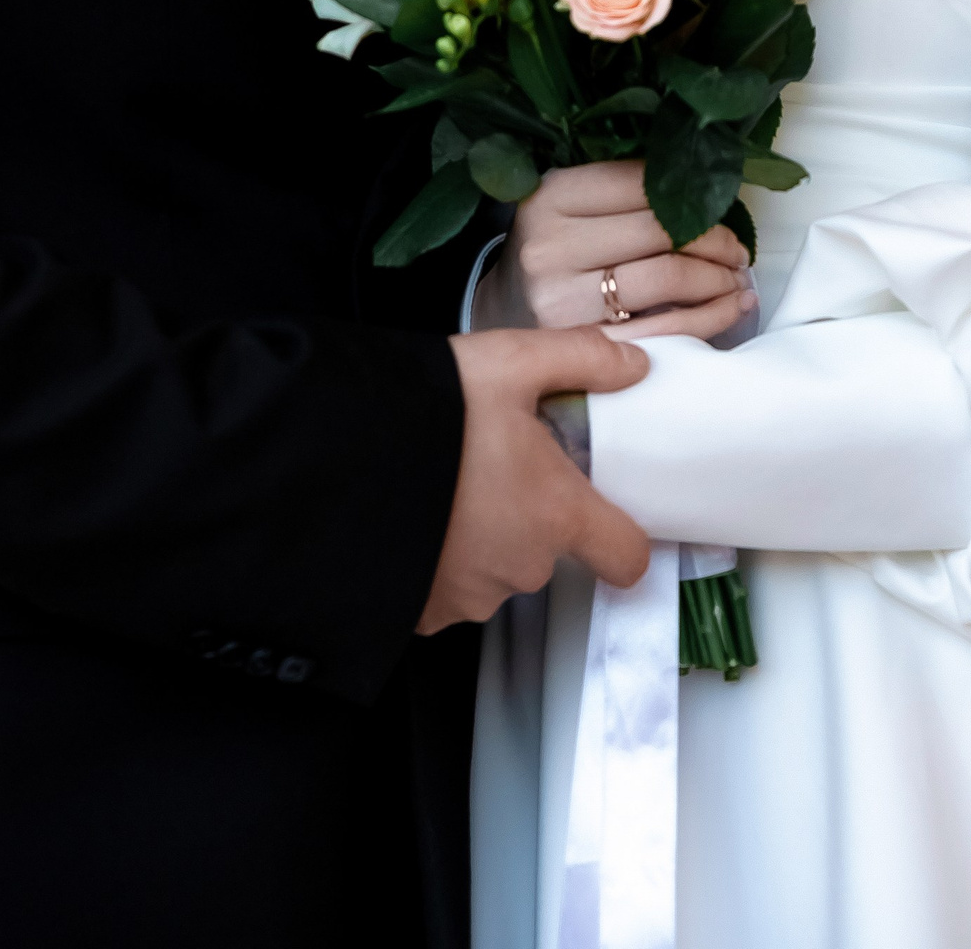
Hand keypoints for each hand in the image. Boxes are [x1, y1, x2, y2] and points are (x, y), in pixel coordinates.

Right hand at [418, 327, 651, 632]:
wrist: (335, 454)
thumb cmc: (431, 408)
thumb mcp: (511, 361)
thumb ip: (583, 359)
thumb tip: (636, 364)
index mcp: (556, 512)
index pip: (626, 557)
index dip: (623, 538)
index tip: (605, 513)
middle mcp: (522, 566)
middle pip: (550, 551)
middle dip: (530, 513)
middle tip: (495, 463)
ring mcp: (471, 596)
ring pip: (498, 569)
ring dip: (483, 536)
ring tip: (448, 483)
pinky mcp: (425, 612)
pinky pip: (449, 589)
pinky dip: (440, 559)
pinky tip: (417, 516)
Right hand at [480, 160, 752, 341]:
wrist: (506, 314)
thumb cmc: (553, 252)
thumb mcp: (569, 207)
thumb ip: (622, 192)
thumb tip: (707, 189)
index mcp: (550, 197)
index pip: (640, 183)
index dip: (691, 193)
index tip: (719, 206)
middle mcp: (551, 246)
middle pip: (660, 230)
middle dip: (715, 239)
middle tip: (738, 251)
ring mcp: (564, 301)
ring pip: (667, 277)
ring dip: (718, 278)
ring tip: (737, 279)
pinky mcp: (584, 346)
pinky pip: (667, 331)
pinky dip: (709, 318)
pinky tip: (730, 308)